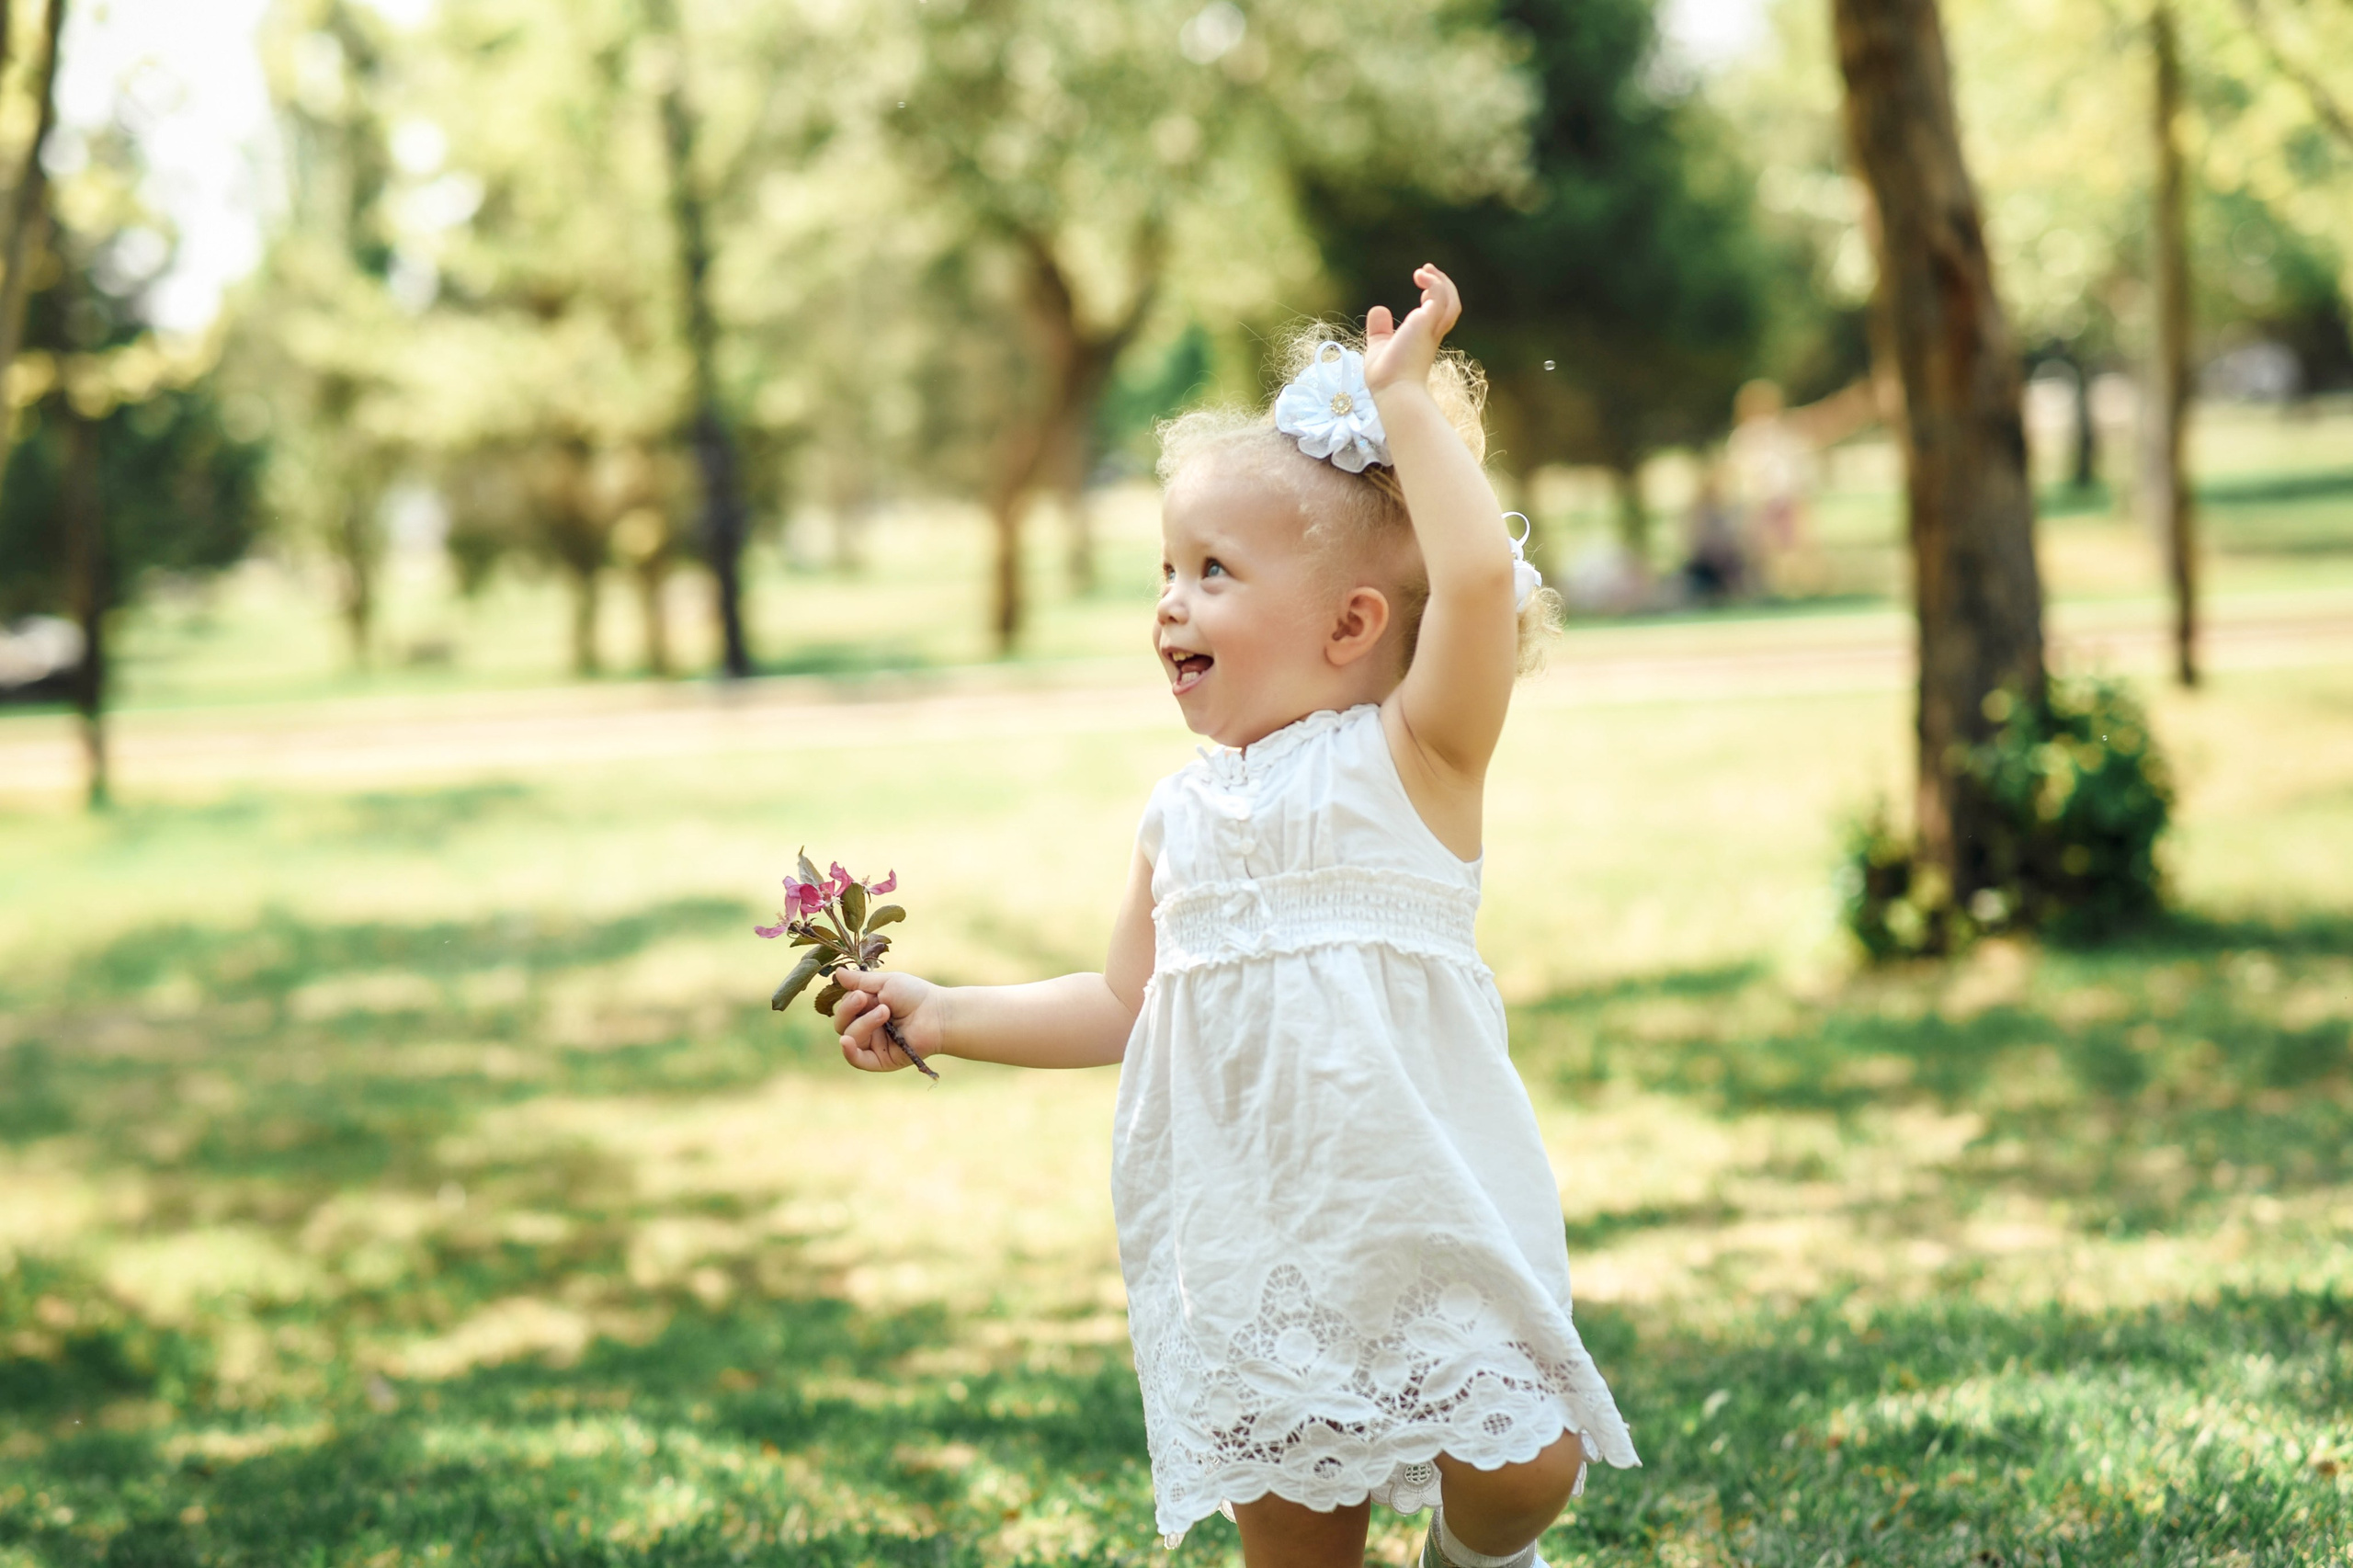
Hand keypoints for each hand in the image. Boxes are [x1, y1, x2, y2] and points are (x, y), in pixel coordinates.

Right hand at [830, 967, 943, 1072]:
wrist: (937, 1013)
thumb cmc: (915, 995)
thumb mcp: (885, 983)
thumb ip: (860, 981)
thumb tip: (837, 973)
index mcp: (866, 1009)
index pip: (844, 1008)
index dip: (847, 1001)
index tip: (861, 992)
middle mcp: (867, 1027)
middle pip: (842, 1023)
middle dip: (849, 1010)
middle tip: (865, 999)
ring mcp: (873, 1045)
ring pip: (850, 1038)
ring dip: (863, 1023)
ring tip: (885, 1011)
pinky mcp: (880, 1060)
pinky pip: (857, 1060)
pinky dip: (849, 1052)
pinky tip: (846, 1042)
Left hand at [1362, 263, 1461, 392]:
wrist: (1393, 390)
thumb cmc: (1387, 376)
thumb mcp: (1380, 345)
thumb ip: (1380, 329)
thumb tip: (1379, 308)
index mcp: (1424, 338)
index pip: (1438, 313)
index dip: (1434, 294)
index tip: (1421, 278)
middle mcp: (1432, 333)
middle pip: (1451, 305)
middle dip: (1442, 284)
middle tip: (1426, 269)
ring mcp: (1432, 328)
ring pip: (1451, 301)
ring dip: (1441, 282)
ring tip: (1423, 271)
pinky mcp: (1427, 322)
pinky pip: (1439, 297)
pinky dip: (1434, 284)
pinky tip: (1420, 277)